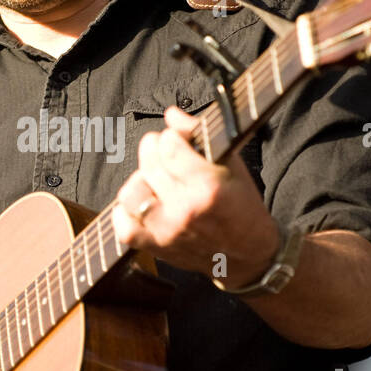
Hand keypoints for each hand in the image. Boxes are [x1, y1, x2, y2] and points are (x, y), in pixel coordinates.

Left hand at [112, 105, 279, 285]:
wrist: (248, 257)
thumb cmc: (243, 208)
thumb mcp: (232, 166)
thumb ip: (200, 134)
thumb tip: (170, 113)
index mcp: (208, 186)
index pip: (169, 144)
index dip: (172, 136)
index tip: (179, 141)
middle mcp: (185, 209)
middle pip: (148, 162)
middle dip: (155, 149)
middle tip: (165, 154)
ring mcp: (167, 230)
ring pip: (131, 191)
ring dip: (140, 180)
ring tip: (155, 181)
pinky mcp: (156, 248)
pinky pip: (123, 225)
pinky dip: (125, 212)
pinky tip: (143, 205)